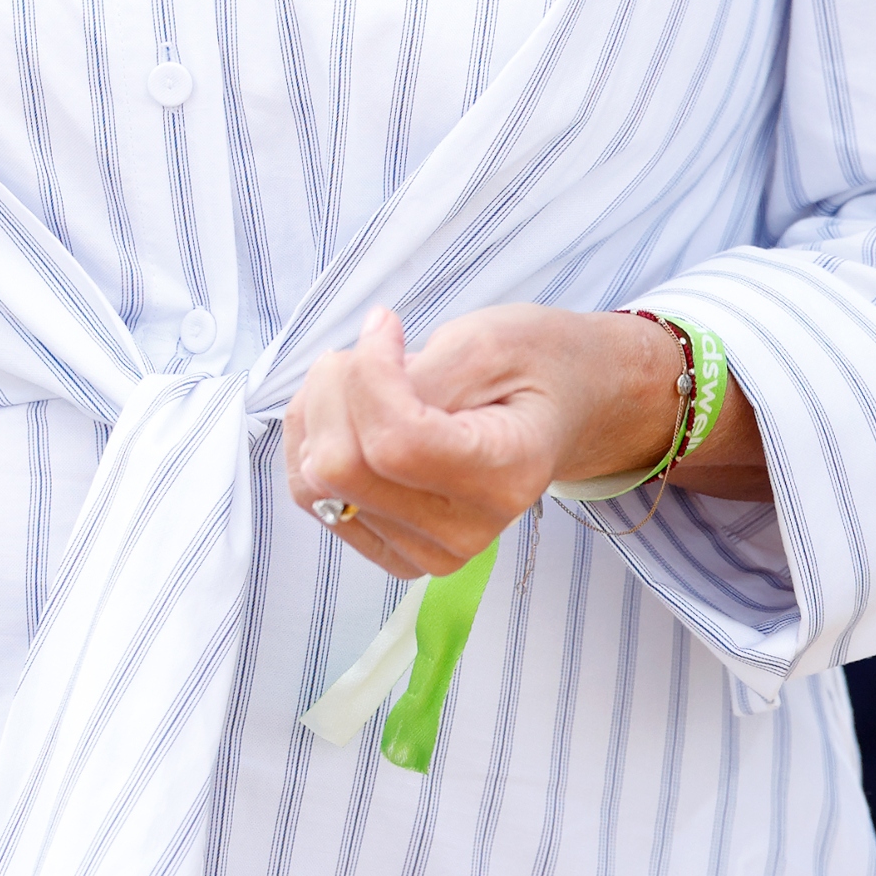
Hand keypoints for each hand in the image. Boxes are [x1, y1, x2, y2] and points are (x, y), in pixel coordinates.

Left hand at [283, 302, 764, 578]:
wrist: (562, 409)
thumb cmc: (533, 365)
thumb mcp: (488, 342)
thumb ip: (418, 375)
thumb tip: (348, 391)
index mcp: (508, 475)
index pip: (395, 443)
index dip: (368, 372)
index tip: (385, 324)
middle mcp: (467, 531)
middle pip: (340, 467)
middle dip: (335, 386)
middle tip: (369, 345)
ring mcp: (427, 551)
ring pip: (313, 483)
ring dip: (319, 410)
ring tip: (363, 374)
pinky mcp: (393, 551)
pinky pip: (312, 497)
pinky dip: (312, 439)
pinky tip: (350, 409)